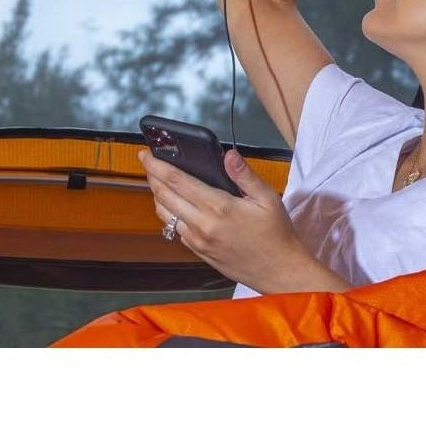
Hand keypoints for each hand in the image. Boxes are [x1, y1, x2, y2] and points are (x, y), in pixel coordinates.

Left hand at [138, 147, 344, 293]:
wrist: (279, 273)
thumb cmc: (276, 235)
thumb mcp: (267, 198)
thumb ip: (244, 175)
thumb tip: (228, 155)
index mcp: (219, 208)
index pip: (177, 181)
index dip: (157, 165)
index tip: (146, 154)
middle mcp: (203, 225)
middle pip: (164, 195)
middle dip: (152, 175)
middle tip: (148, 161)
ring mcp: (198, 241)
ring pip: (164, 214)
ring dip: (157, 194)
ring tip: (159, 179)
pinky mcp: (199, 252)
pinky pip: (175, 229)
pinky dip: (168, 213)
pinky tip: (174, 203)